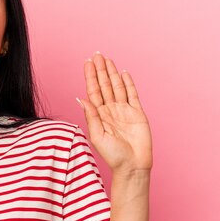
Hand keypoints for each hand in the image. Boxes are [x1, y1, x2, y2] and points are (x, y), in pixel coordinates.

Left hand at [76, 52, 152, 174]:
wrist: (132, 166)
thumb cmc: (113, 156)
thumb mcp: (97, 136)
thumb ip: (91, 116)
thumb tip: (81, 99)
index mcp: (99, 115)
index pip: (93, 91)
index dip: (90, 77)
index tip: (87, 63)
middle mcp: (111, 110)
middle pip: (104, 85)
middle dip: (100, 70)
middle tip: (97, 54)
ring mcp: (124, 111)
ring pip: (117, 87)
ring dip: (112, 73)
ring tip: (107, 59)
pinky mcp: (138, 114)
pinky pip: (132, 95)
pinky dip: (128, 83)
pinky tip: (123, 73)